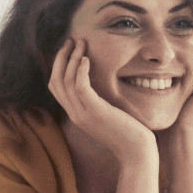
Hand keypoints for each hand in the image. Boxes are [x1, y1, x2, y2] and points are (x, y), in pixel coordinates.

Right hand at [49, 38, 156, 159]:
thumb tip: (102, 85)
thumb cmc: (129, 132)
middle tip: (71, 40)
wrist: (137, 152)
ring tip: (80, 43)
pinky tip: (86, 59)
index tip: (69, 49)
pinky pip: (80, 88)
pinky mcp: (95, 112)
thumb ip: (100, 102)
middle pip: (56, 81)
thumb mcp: (109, 115)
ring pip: (66, 81)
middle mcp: (75, 114)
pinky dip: (80, 71)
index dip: (58, 66)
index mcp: (77, 114)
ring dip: (71, 58)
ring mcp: (83, 114)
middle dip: (61, 58)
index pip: (56, 88)